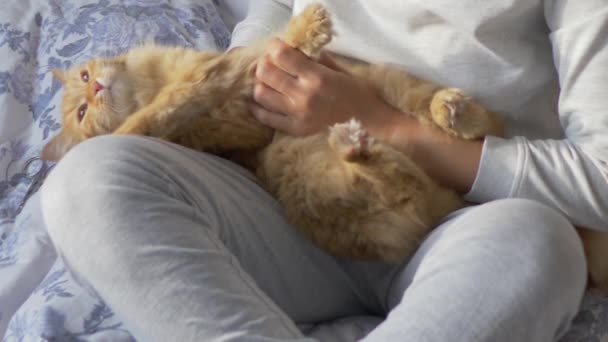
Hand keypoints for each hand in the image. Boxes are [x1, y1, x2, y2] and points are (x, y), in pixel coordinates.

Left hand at [251, 38, 403, 138]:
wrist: (366, 120)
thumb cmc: (354, 91)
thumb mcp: (337, 69)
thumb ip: (314, 59)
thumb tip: (293, 50)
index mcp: (316, 77)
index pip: (282, 56)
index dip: (274, 47)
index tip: (276, 46)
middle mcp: (303, 96)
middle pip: (267, 73)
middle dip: (265, 64)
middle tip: (271, 64)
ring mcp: (297, 114)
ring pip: (262, 94)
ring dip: (262, 84)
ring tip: (268, 82)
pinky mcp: (296, 129)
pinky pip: (267, 117)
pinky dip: (258, 107)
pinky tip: (259, 101)